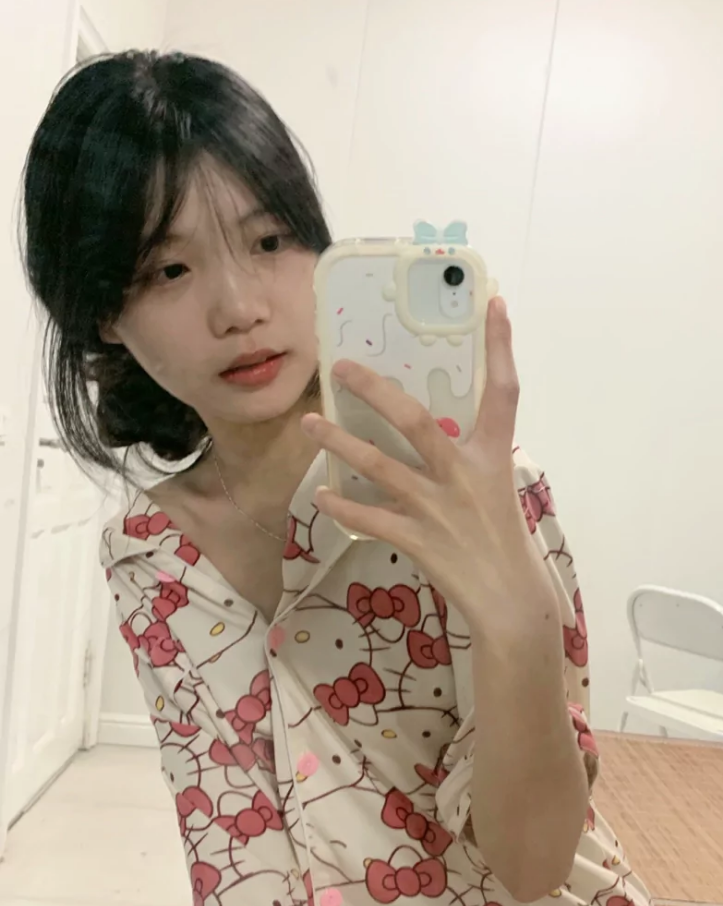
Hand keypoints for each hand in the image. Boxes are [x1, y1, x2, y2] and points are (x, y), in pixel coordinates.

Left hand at [301, 298, 557, 636]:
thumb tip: (435, 434)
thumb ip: (469, 459)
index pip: (503, 392)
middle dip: (377, 392)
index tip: (494, 304)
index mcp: (493, 457)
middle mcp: (464, 475)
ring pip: (380, 466)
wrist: (508, 601)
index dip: (500, 347)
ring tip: (308, 424)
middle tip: (341, 368)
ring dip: (340, 443)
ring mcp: (438, 508)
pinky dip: (343, 506)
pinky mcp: (417, 539)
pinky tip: (321, 496)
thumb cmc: (503, 543)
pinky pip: (370, 518)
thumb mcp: (497, 490)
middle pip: (417, 421)